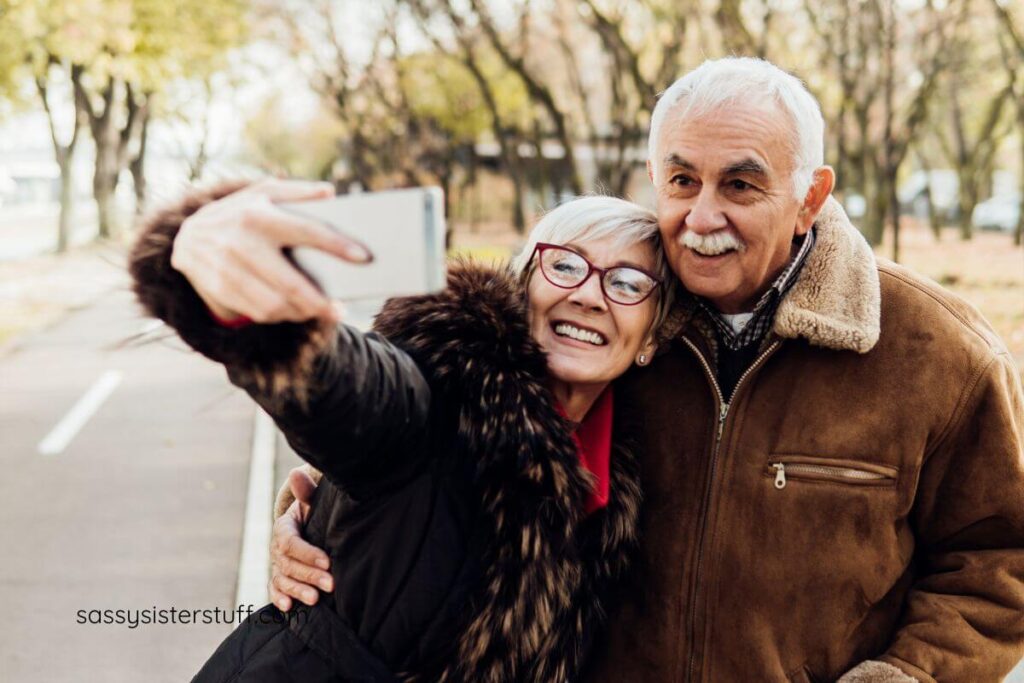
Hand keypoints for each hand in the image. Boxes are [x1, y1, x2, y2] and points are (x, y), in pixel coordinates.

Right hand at [170, 178, 372, 324]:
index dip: (337, 245)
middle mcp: (241, 242)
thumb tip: (330, 192)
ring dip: (302, 314)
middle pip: (291, 283)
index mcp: (259, 215)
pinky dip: (281, 316)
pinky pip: (258, 312)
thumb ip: (297, 191)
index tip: (364, 257)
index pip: (306, 231)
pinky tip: (295, 312)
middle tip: (340, 311)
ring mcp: (228, 269)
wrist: (187, 236)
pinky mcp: (220, 288)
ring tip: (320, 312)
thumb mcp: (263, 192)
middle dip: (320, 302)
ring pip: (275, 304)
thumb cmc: (239, 212)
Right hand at [268, 468, 332, 610]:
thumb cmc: (317, 512)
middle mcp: (277, 548)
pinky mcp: (280, 578)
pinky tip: (289, 608)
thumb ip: (307, 492)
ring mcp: (277, 564)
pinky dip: (279, 599)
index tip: (327, 561)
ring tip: (315, 600)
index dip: (308, 553)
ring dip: (297, 590)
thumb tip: (296, 473)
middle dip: (310, 575)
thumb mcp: (314, 502)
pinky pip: (275, 589)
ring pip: (282, 579)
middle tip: (331, 585)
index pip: (291, 542)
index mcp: (284, 527)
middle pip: (288, 564)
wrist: (312, 525)